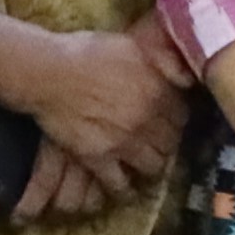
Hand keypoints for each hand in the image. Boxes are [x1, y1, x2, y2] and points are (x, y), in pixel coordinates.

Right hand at [0, 12, 189, 212]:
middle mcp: (148, 118)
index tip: (169, 120)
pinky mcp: (98, 157)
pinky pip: (119, 183)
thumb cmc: (86, 52)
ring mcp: (124, 141)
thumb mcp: (132, 46)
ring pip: (153, 165)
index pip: (182, 115)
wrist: (47, 72)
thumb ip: (163, 61)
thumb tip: (187, 76)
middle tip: (158, 142)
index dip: (175, 119)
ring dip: (152, 165)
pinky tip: (126, 188)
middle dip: (167, 142)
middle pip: (171, 142)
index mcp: (158, 90)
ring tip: (145, 162)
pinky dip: (124, 188)